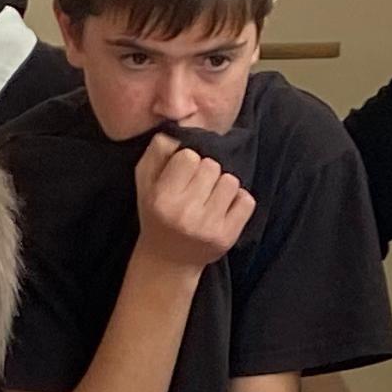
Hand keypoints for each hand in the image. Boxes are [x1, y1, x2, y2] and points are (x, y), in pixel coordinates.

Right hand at [131, 135, 254, 270]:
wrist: (168, 260)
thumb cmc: (157, 213)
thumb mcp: (145, 182)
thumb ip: (157, 151)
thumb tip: (178, 131)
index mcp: (162, 198)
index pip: (189, 156)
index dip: (187, 163)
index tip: (181, 177)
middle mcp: (185, 214)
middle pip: (212, 165)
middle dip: (206, 173)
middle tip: (196, 190)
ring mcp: (209, 227)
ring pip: (231, 180)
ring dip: (222, 185)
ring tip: (209, 199)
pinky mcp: (228, 236)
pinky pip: (246, 200)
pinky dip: (238, 201)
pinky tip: (223, 209)